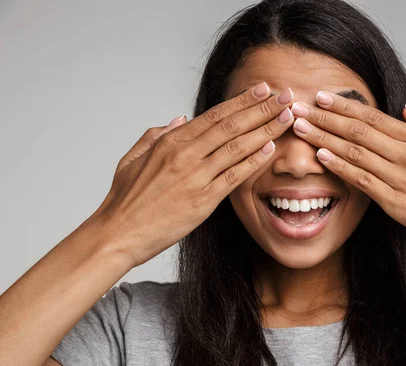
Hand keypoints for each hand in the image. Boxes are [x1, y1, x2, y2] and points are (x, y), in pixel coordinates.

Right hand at [91, 83, 294, 268]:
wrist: (118, 234)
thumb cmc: (125, 199)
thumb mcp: (133, 159)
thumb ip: (155, 135)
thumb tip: (179, 118)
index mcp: (169, 142)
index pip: (214, 115)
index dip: (242, 101)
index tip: (262, 90)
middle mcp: (185, 154)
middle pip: (231, 125)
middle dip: (262, 109)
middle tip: (286, 97)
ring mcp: (195, 177)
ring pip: (237, 147)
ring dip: (265, 130)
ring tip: (286, 118)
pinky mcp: (203, 201)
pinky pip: (234, 177)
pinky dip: (253, 162)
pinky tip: (270, 149)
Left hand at [290, 92, 405, 259]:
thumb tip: (405, 111)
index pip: (374, 117)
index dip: (345, 107)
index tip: (322, 98)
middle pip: (357, 131)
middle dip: (325, 117)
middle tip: (300, 107)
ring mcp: (400, 179)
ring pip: (354, 153)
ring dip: (324, 138)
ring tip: (301, 127)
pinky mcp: (395, 203)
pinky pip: (361, 181)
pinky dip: (340, 167)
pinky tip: (321, 156)